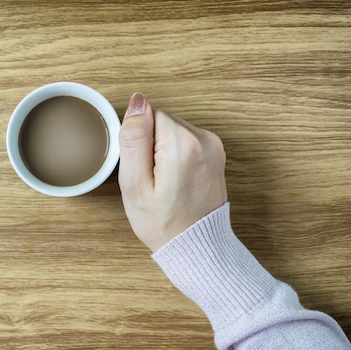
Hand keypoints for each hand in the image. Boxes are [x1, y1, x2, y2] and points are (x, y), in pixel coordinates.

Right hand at [118, 93, 227, 251]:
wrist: (195, 246)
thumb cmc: (162, 222)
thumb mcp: (134, 184)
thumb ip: (134, 138)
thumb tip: (138, 101)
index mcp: (184, 143)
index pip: (148, 115)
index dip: (138, 142)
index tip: (144, 169)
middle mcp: (204, 139)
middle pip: (162, 122)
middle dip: (151, 146)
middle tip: (152, 179)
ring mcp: (214, 146)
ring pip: (173, 131)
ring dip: (163, 152)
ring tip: (165, 183)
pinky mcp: (216, 153)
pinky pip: (186, 142)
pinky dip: (176, 157)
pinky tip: (176, 181)